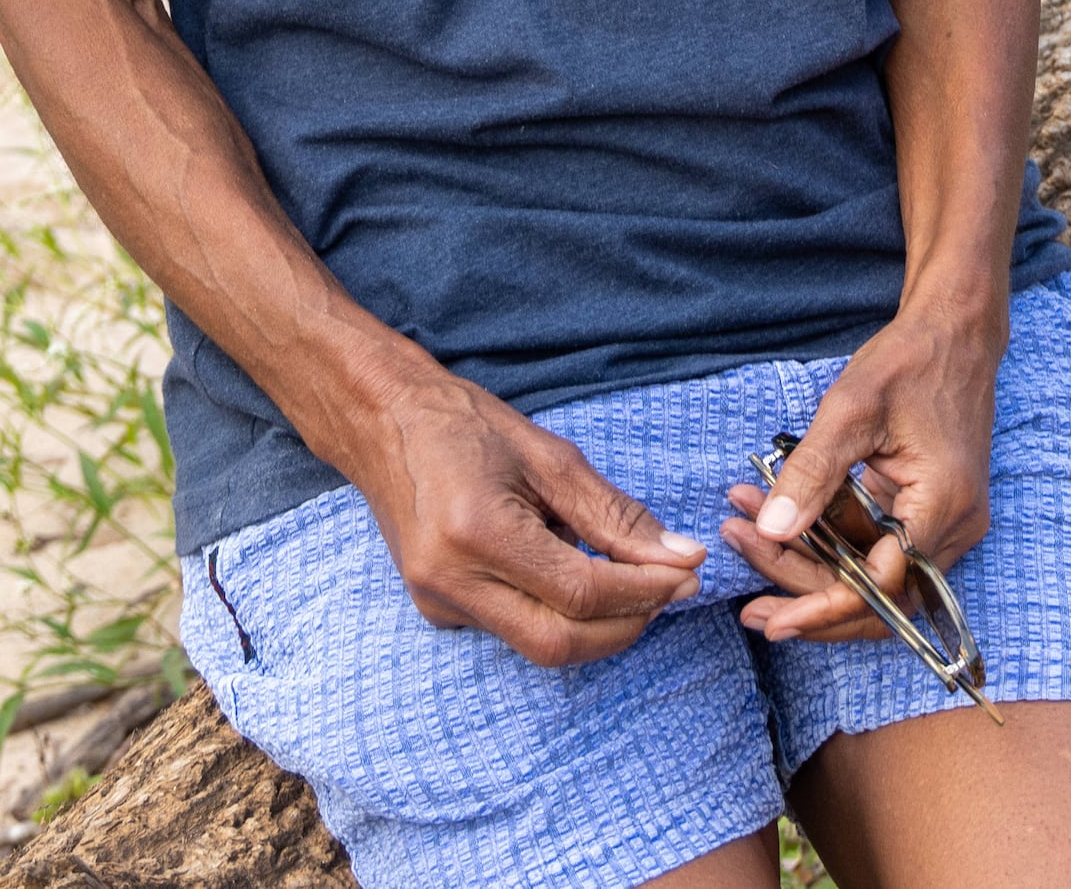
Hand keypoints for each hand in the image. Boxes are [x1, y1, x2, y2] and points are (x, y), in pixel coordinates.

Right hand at [343, 357, 707, 667]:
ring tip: (626, 575)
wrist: (384, 425)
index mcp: (477, 532)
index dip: (644, 590)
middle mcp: (450, 581)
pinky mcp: (437, 612)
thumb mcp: (552, 458)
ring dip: (597, 625)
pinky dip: (559, 613)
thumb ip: (616, 516)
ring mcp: (437, 603)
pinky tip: (570, 571)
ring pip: (539, 646)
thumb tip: (680, 557)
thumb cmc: (468, 427)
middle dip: (627, 624)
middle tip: (669, 588)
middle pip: (559, 643)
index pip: (580, 593)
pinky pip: (515, 630)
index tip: (686, 573)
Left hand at [722, 302, 1003, 644]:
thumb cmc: (908, 361)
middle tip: (750, 606)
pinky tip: (777, 520)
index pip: (880, 588)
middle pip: (879, 598)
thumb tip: (770, 530)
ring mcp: (947, 523)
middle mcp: (955, 527)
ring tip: (746, 542)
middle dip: (811, 602)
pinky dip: (830, 541)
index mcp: (942, 505)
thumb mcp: (849, 409)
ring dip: (812, 567)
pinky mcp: (931, 513)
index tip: (774, 620)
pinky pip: (878, 547)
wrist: (955, 332)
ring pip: (875, 577)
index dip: (823, 609)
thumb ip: (811, 473)